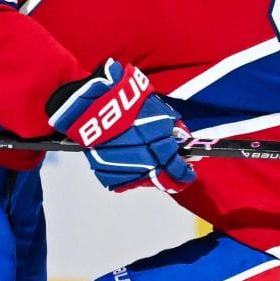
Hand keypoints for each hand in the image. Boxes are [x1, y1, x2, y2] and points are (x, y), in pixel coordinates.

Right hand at [48, 60, 196, 194]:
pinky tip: (130, 170)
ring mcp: (123, 164)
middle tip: (172, 178)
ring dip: (148, 177)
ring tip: (149, 169)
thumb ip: (172, 126)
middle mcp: (143, 155)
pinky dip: (127, 178)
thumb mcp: (156, 107)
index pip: (177, 166)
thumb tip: (182, 139)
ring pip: (141, 181)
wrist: (91, 100)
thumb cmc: (125, 98)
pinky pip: (120, 182)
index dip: (184, 173)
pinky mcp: (104, 168)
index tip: (188, 174)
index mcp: (158, 140)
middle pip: (161, 177)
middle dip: (169, 179)